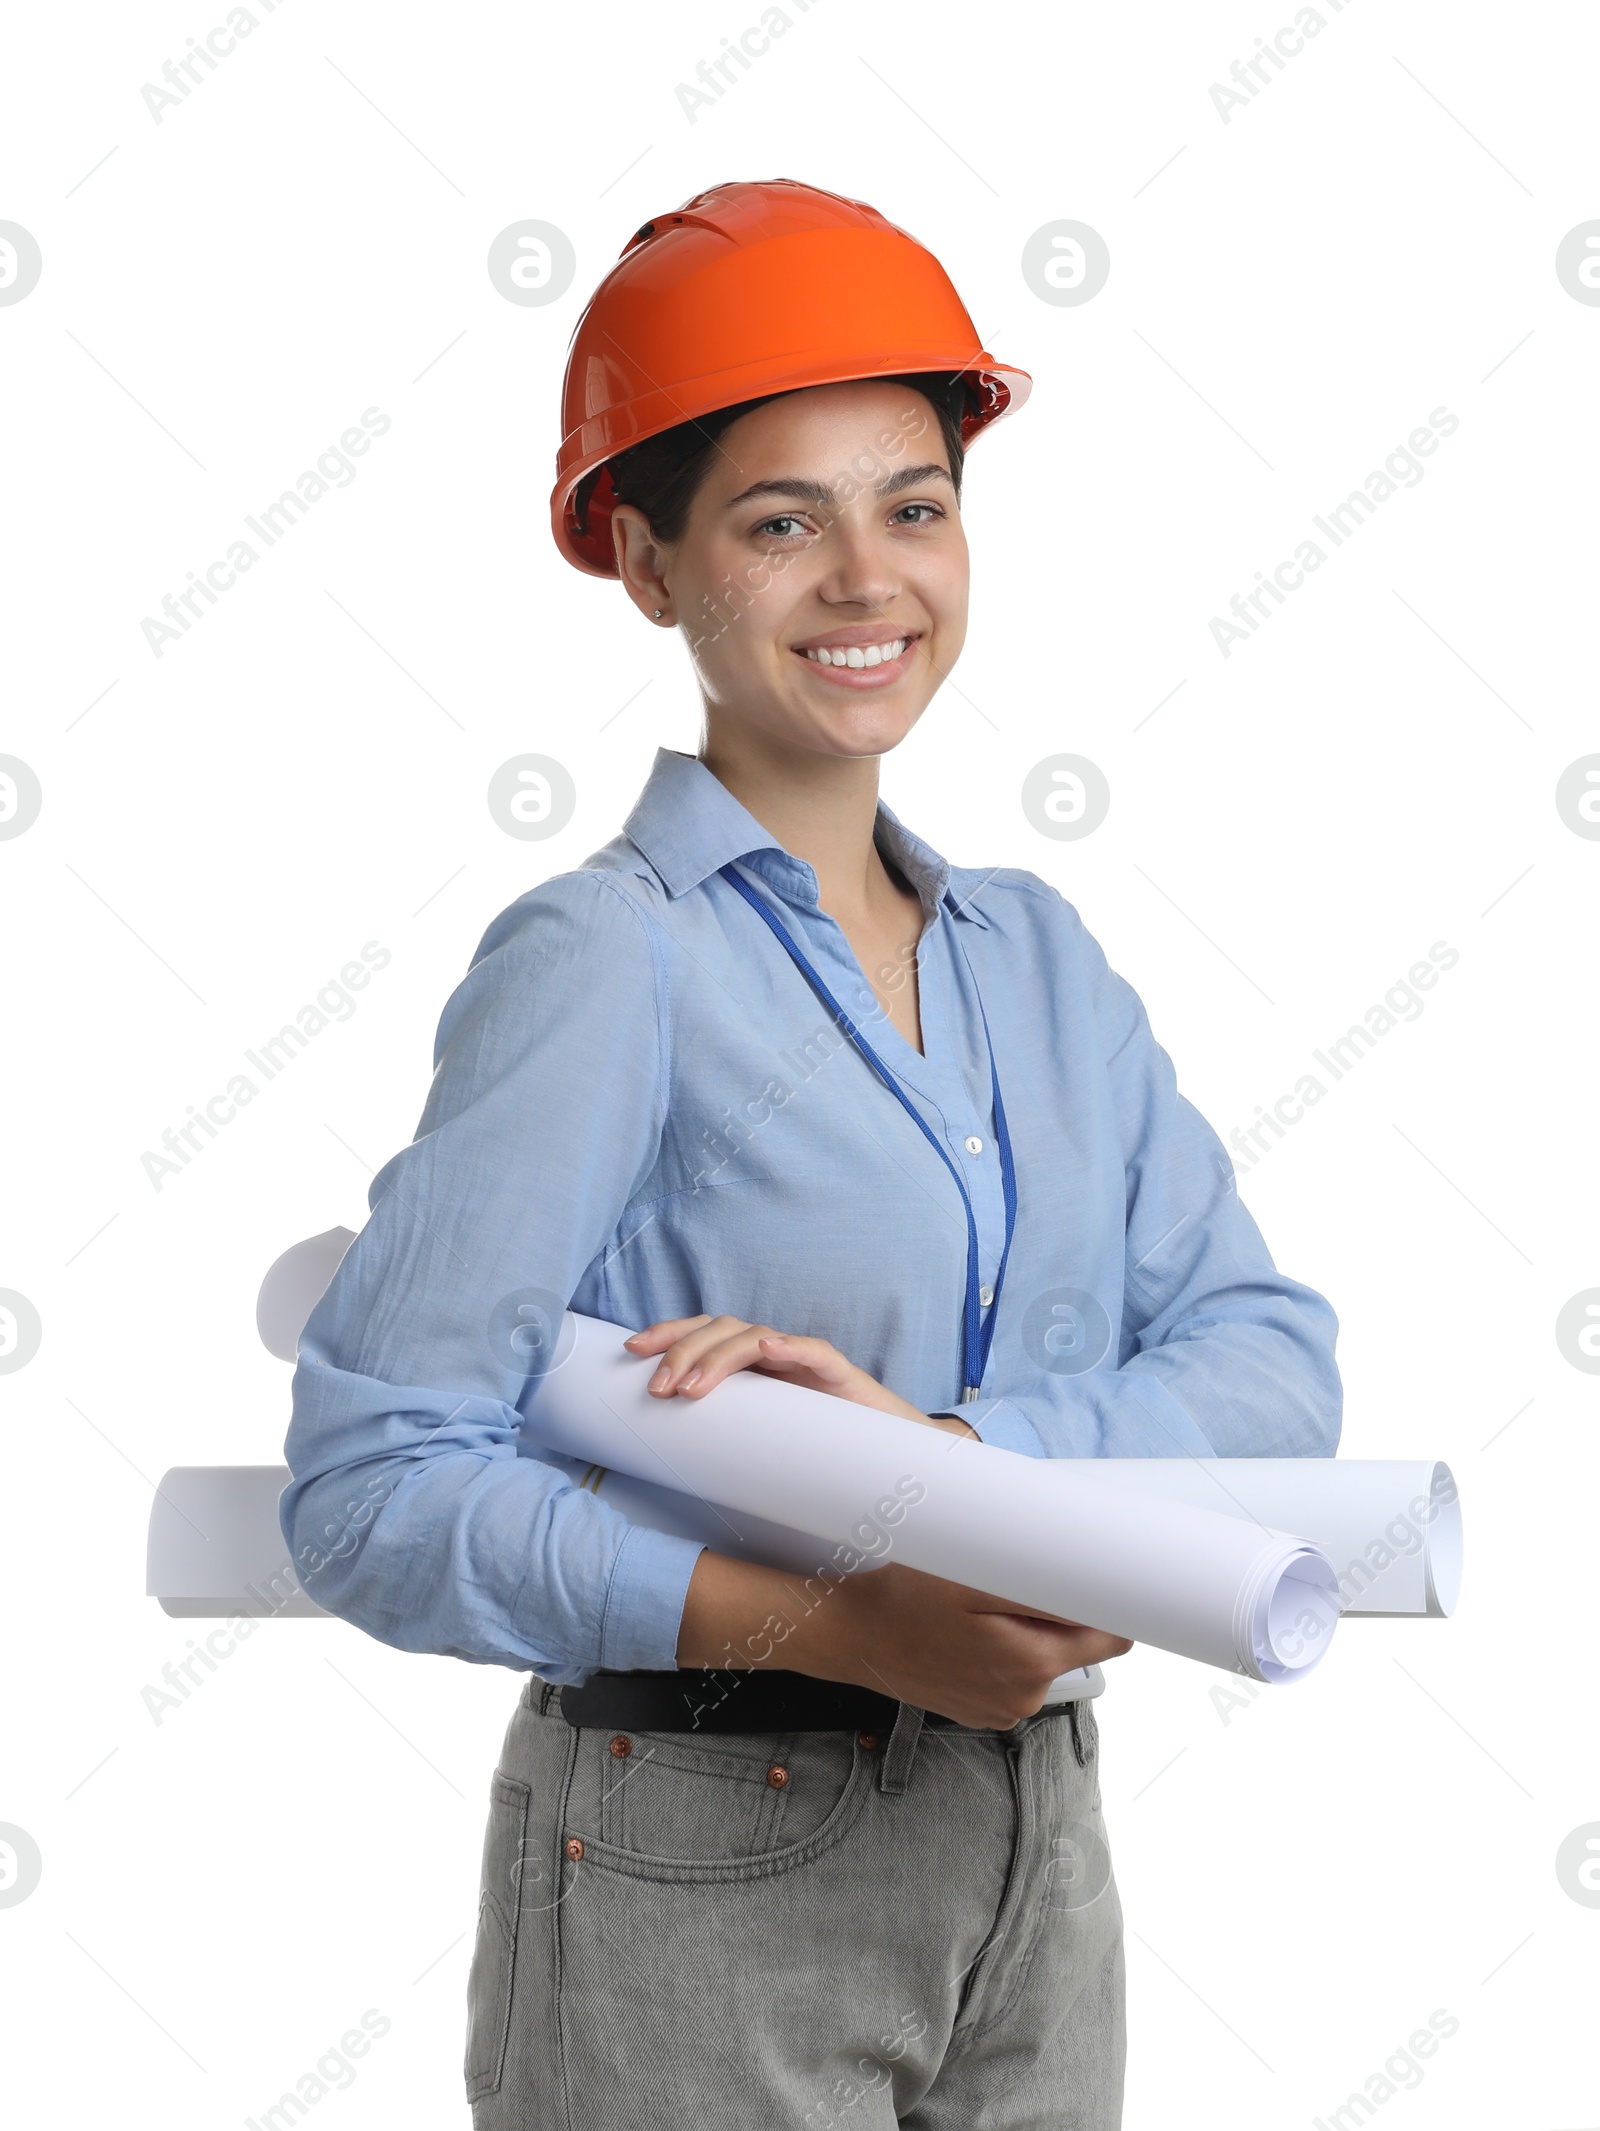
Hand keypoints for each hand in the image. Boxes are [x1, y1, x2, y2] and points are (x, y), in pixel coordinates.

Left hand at [623, 1314, 977, 1438]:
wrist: (886, 1457)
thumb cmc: (815, 1448)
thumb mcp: (757, 1440)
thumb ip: (724, 1436)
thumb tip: (664, 1454)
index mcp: (750, 1365)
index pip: (704, 1332)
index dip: (668, 1334)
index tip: (630, 1350)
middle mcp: (773, 1353)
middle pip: (720, 1328)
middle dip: (682, 1351)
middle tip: (658, 1389)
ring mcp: (803, 1360)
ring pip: (755, 1336)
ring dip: (718, 1356)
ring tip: (692, 1388)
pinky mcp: (839, 1374)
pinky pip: (814, 1352)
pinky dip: (790, 1346)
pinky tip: (770, 1350)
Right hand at [676, 1551, 1133, 1729]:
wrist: (843, 1632)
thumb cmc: (899, 1596)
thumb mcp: (971, 1577)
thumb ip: (1042, 1587)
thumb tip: (1098, 1591)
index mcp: (1032, 1665)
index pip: (1108, 1635)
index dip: (1106, 1601)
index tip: (1094, 1577)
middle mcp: (1023, 1698)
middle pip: (1075, 1644)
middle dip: (1059, 1609)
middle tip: (1015, 1577)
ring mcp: (1000, 1709)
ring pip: (1042, 1656)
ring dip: (1027, 1628)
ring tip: (980, 1601)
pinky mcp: (979, 1711)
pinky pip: (1012, 1673)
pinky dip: (1001, 1649)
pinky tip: (965, 1630)